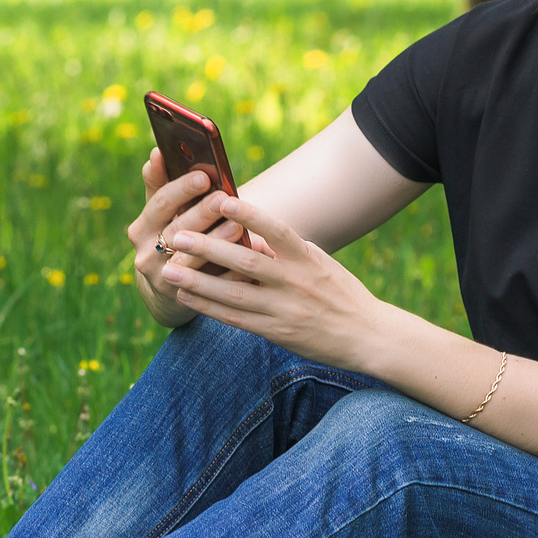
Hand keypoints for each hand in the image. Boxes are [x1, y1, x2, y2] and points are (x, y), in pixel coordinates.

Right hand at [127, 149, 267, 327]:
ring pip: (189, 258)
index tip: (205, 175)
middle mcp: (146, 251)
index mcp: (143, 225)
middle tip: (224, 197)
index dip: (181, 189)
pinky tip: (244, 260)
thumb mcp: (162, 213)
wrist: (165, 289)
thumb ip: (161, 185)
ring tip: (236, 226)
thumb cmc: (172, 236)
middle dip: (201, 213)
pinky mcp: (179, 297)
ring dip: (214, 241)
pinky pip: (206, 284)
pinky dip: (225, 272)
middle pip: (176, 229)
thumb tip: (157, 151)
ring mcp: (161, 277)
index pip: (160, 202)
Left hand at [159, 193, 382, 369]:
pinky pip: (236, 318)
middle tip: (177, 235)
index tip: (223, 200)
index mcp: (308, 258)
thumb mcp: (319, 263)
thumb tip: (248, 234)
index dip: (251, 215)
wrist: (368, 336)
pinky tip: (186, 296)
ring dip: (198, 280)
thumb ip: (286, 250)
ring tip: (169, 268)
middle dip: (208, 248)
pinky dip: (209, 307)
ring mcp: (285, 309)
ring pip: (234, 293)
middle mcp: (296, 282)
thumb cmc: (341, 293)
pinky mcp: (277, 333)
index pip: (277, 230)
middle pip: (246, 262)